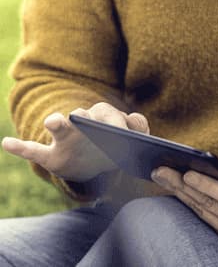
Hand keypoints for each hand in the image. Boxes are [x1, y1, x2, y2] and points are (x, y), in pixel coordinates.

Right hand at [1, 102, 148, 181]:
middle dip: (89, 118)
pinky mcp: (50, 155)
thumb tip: (138, 124)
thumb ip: (138, 131)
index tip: (122, 129)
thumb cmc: (116, 150)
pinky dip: (20, 147)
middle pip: (84, 115)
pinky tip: (7, 144)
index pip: (110, 114)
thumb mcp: (132, 143)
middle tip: (90, 121)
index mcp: (103, 120)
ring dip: (58, 123)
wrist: (97, 168)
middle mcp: (82, 124)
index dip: (117, 120)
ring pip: (61, 128)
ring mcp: (64, 139)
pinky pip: (32, 150)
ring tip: (54, 121)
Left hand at [151, 167, 217, 258]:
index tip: (188, 172)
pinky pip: (207, 220)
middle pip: (212, 206)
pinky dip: (192, 204)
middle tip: (161, 171)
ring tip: (163, 177)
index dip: (208, 186)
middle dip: (183, 187)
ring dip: (182, 195)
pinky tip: (179, 191)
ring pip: (205, 213)